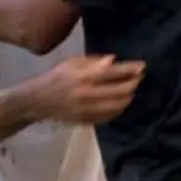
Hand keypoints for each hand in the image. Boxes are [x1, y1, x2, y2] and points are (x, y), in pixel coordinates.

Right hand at [25, 55, 145, 125]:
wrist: (38, 100)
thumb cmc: (56, 77)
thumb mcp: (72, 63)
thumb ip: (93, 62)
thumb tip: (113, 60)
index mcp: (84, 76)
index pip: (113, 72)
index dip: (130, 69)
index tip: (142, 66)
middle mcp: (87, 94)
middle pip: (119, 90)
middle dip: (133, 83)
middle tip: (140, 78)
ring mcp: (87, 109)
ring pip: (116, 105)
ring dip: (128, 98)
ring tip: (132, 91)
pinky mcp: (86, 120)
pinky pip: (108, 116)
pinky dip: (118, 110)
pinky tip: (122, 103)